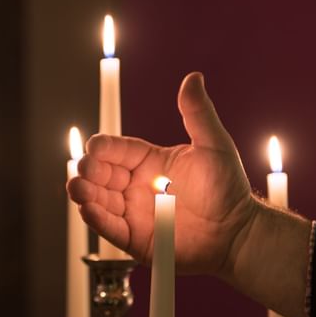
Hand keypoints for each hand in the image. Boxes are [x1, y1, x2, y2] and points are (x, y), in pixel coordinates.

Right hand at [67, 72, 258, 276]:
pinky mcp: (135, 239)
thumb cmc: (228, 188)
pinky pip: (110, 228)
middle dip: (88, 171)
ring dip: (85, 193)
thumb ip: (198, 113)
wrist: (238, 233)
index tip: (94, 146)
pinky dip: (97, 219)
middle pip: (102, 175)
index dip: (104, 148)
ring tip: (77, 188)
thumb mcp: (214, 145)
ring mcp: (134, 213)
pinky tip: (88, 209)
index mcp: (149, 162)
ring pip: (100, 200)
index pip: (118, 150)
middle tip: (83, 169)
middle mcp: (136, 187)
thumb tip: (194, 76)